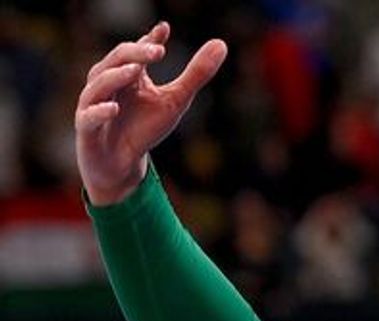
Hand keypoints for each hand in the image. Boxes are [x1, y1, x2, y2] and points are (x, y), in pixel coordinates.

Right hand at [75, 21, 226, 205]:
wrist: (121, 163)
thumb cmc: (143, 128)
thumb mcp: (176, 101)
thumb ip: (195, 74)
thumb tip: (221, 44)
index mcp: (128, 74)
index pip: (137, 51)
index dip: (150, 41)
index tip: (165, 29)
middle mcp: (107, 84)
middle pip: (117, 60)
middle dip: (136, 54)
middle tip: (158, 51)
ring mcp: (93, 105)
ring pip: (98, 84)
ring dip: (116, 76)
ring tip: (136, 70)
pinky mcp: (87, 128)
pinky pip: (88, 117)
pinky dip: (100, 111)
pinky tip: (115, 109)